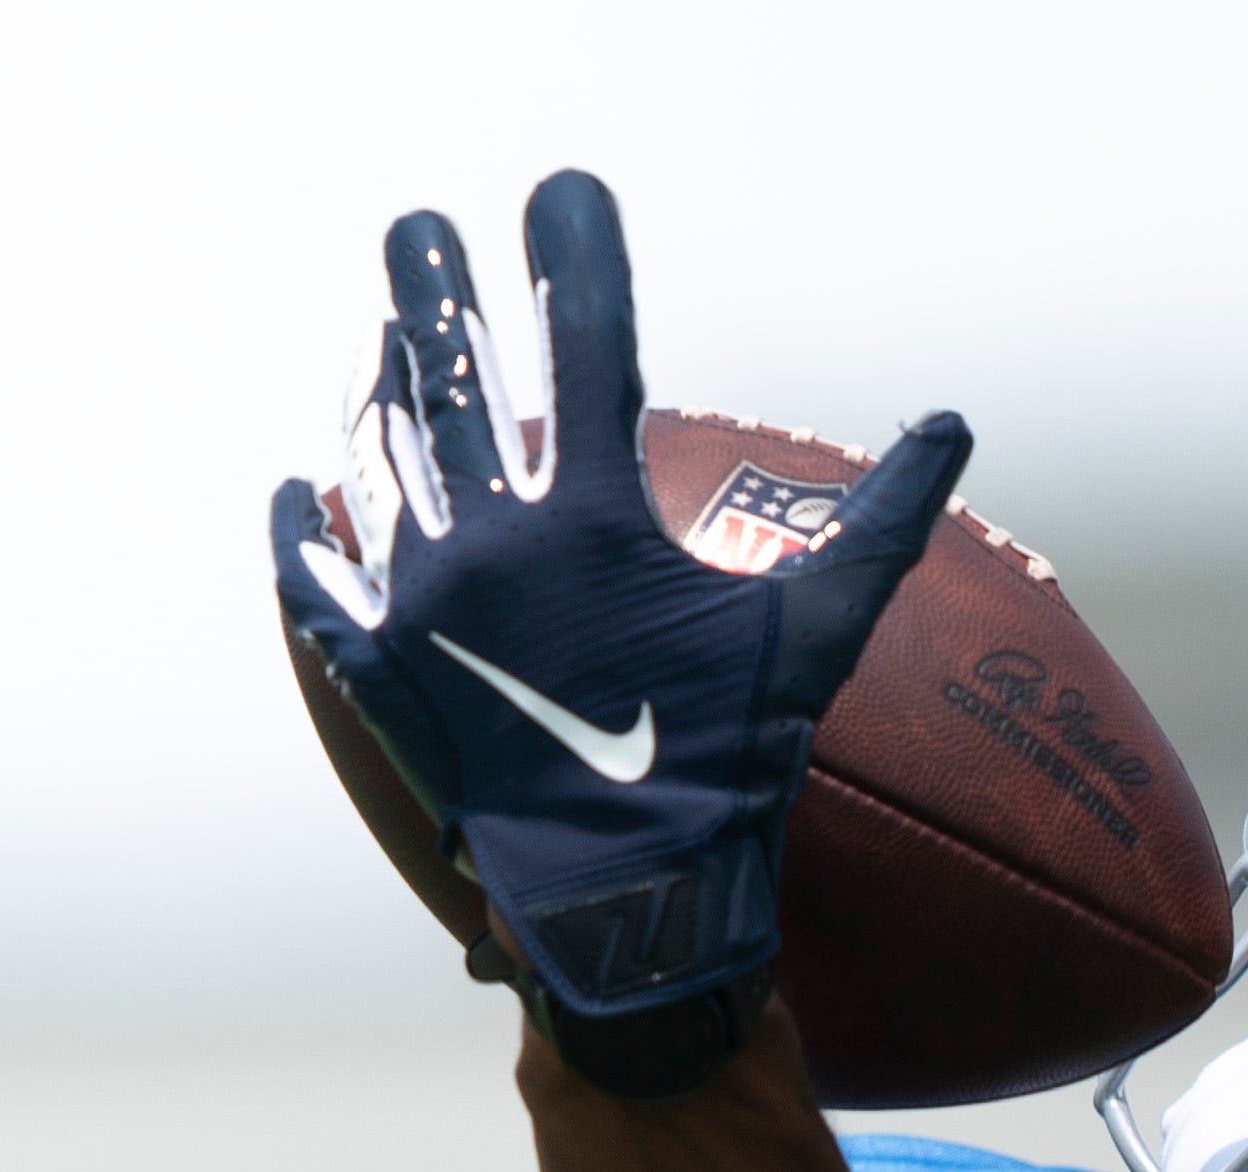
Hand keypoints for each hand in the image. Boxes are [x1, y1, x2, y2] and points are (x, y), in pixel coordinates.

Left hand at [271, 168, 968, 1090]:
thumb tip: (954, 424)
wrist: (621, 905)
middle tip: (417, 227)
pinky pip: (317, 588)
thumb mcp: (815, 638)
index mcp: (593, 515)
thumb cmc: (727, 771)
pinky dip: (301, 538)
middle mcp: (491, 539)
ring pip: (377, 460)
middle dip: (431, 284)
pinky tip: (293, 495)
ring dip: (373, 389)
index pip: (586, 341)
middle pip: (448, 373)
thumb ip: (880, 524)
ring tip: (375, 339)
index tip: (563, 190)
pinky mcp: (377, 674)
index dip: (578, 251)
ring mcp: (421, 604)